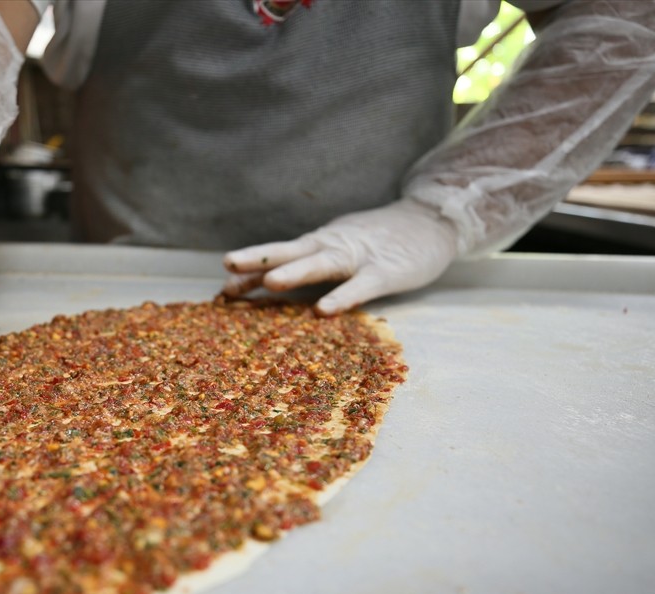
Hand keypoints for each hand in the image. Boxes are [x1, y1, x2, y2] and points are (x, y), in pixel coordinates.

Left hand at [221, 198, 458, 313]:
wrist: (432, 220)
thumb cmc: (378, 241)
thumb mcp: (337, 248)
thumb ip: (307, 266)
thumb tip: (264, 286)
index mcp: (319, 244)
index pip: (279, 258)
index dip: (251, 272)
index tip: (222, 290)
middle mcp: (332, 246)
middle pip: (290, 252)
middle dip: (259, 260)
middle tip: (227, 267)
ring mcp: (359, 256)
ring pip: (322, 263)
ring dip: (296, 272)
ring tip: (271, 282)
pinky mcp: (386, 271)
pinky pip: (362, 286)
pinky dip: (343, 296)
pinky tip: (324, 310)